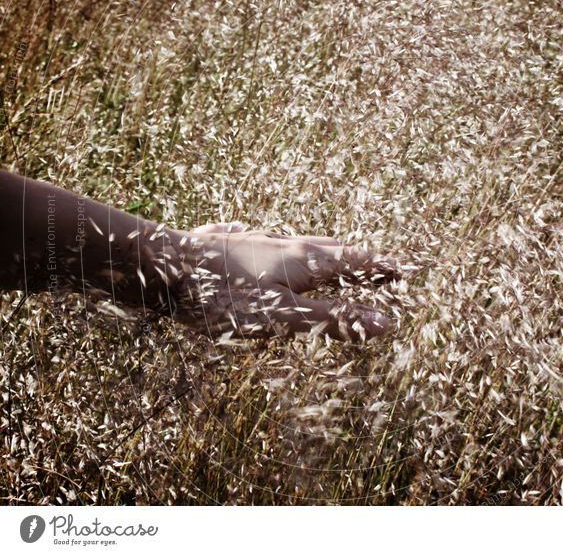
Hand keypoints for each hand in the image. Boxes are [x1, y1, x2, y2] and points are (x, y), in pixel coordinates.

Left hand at [170, 223, 399, 342]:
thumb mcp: (282, 316)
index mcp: (301, 260)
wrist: (159, 267)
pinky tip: (256, 238)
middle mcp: (281, 244)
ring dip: (320, 251)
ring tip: (327, 256)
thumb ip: (330, 319)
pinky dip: (277, 246)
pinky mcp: (225, 245)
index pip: (353, 260)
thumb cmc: (221, 295)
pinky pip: (260, 242)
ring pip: (295, 243)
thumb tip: (383, 323)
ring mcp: (252, 242)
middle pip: (328, 248)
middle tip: (374, 265)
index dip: (380, 267)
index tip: (404, 270)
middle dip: (355, 258)